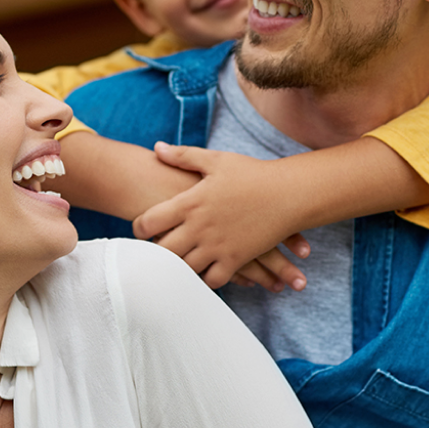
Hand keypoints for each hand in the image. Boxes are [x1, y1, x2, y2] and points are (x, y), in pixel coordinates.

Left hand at [132, 143, 308, 290]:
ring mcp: (217, 246)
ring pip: (184, 269)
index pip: (149, 222)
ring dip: (177, 269)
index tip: (140, 229)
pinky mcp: (236, 259)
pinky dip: (205, 279)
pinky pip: (212, 280)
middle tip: (150, 254)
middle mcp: (199, 227)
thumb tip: (156, 147)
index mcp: (190, 202)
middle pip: (162, 252)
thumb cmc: (252, 173)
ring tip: (173, 267)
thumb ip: (183, 156)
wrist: (290, 192)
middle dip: (153, 255)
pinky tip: (202, 273)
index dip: (139, 228)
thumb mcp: (216, 160)